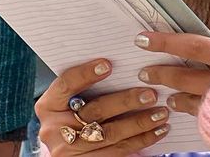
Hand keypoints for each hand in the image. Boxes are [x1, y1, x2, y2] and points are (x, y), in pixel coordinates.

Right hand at [34, 58, 170, 154]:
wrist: (67, 148)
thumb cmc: (72, 114)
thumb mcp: (70, 99)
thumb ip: (86, 85)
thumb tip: (120, 61)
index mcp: (48, 106)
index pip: (66, 85)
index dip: (86, 74)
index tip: (108, 64)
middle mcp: (55, 129)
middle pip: (94, 112)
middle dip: (126, 102)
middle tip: (150, 93)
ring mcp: (70, 150)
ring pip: (111, 135)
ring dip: (140, 123)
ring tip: (161, 112)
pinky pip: (119, 152)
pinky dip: (142, 140)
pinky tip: (157, 130)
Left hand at [134, 31, 209, 114]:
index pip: (194, 46)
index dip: (166, 42)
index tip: (143, 39)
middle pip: (187, 78)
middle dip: (162, 75)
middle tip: (143, 73)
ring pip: (194, 102)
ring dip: (177, 98)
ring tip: (168, 98)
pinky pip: (207, 118)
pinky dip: (195, 112)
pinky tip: (191, 110)